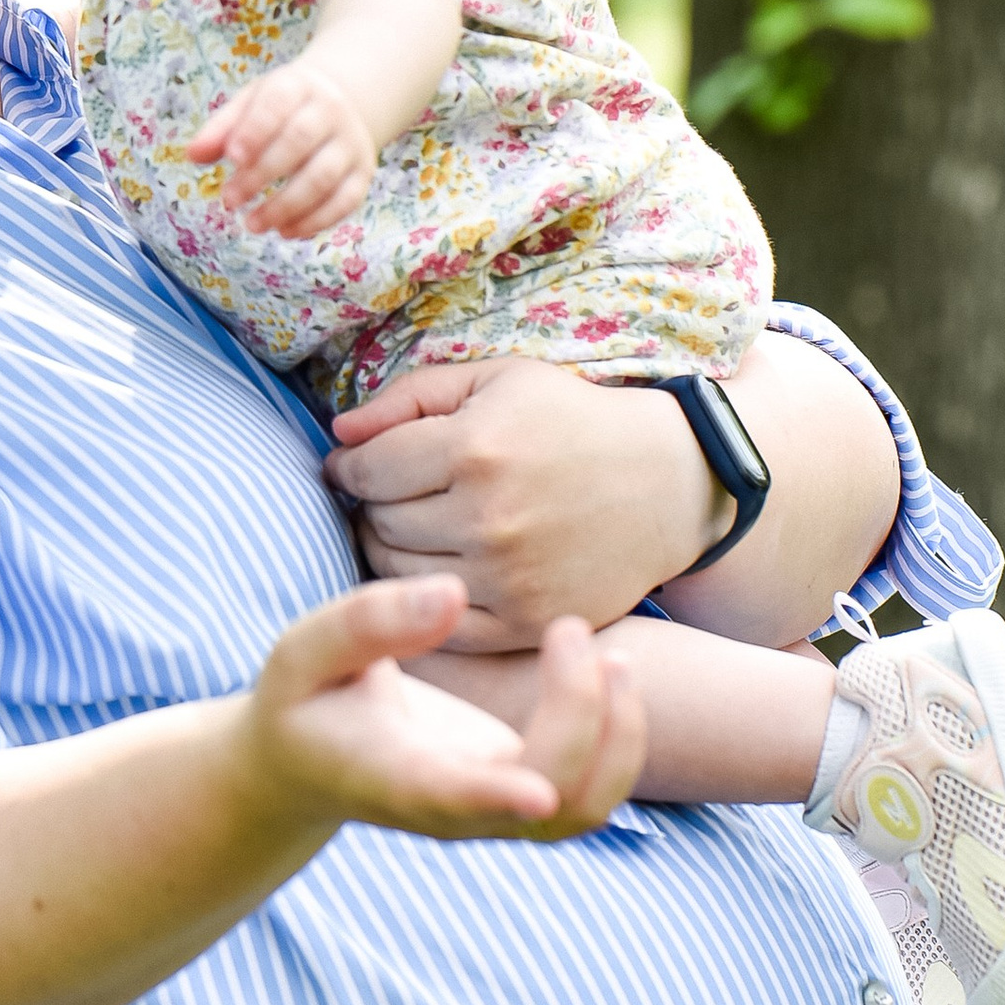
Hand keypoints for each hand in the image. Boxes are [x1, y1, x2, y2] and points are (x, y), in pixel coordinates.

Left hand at [188, 61, 377, 235]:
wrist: (343, 102)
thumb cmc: (282, 107)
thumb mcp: (251, 104)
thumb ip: (221, 129)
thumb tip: (192, 155)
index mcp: (298, 86)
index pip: (278, 104)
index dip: (256, 131)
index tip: (232, 158)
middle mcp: (330, 112)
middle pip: (299, 141)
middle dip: (262, 174)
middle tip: (230, 200)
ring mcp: (350, 143)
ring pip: (323, 176)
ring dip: (287, 205)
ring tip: (253, 224)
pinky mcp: (362, 173)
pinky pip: (345, 201)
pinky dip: (315, 221)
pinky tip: (285, 232)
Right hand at [240, 573, 637, 844]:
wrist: (306, 765)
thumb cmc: (303, 700)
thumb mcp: (304, 652)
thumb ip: (369, 623)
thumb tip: (452, 593)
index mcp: (391, 778)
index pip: (449, 798)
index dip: (493, 798)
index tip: (536, 792)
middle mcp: (453, 812)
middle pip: (545, 801)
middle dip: (579, 717)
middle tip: (568, 628)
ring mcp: (494, 813)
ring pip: (583, 808)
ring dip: (617, 739)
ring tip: (612, 655)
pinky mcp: (522, 794)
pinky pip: (593, 789)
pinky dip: (619, 740)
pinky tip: (608, 674)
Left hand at [323, 357, 726, 651]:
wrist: (666, 484)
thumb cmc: (570, 422)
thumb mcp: (495, 381)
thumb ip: (408, 398)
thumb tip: (337, 436)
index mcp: (474, 448)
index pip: (366, 471)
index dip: (350, 469)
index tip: (356, 468)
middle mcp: (488, 517)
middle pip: (380, 523)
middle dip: (375, 507)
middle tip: (396, 496)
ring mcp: (508, 578)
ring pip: (399, 575)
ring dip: (394, 552)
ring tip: (420, 528)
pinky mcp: (527, 623)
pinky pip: (441, 623)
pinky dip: (429, 599)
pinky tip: (444, 568)